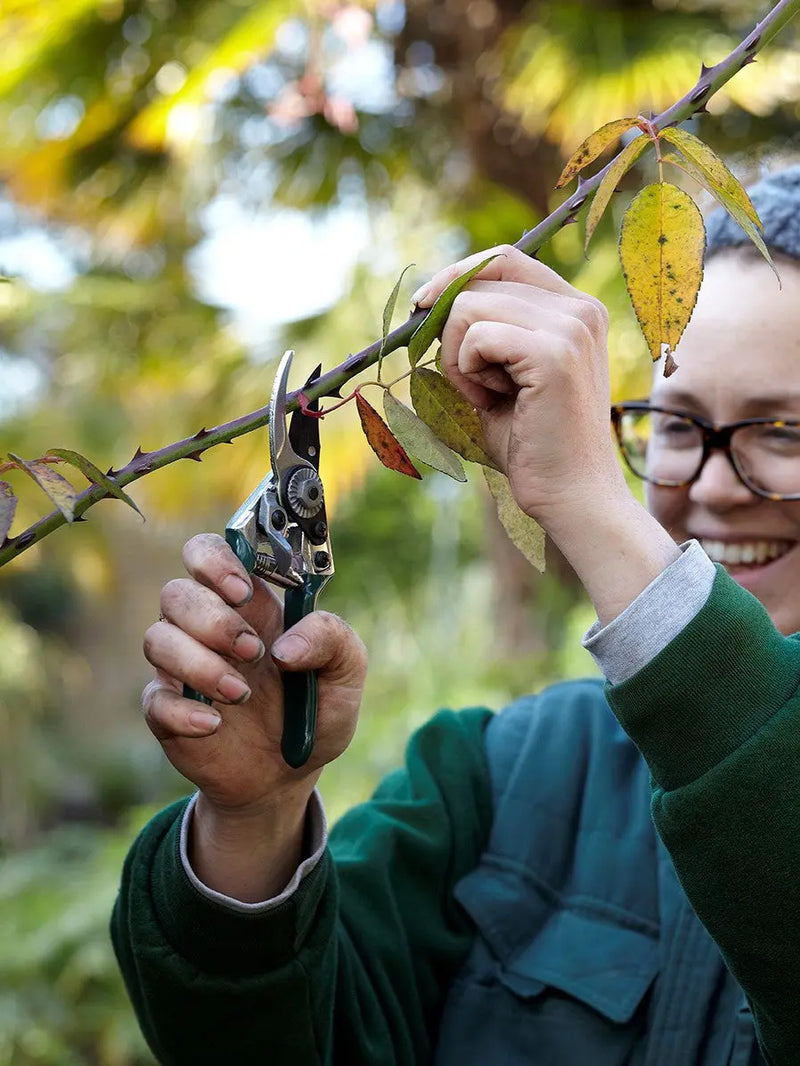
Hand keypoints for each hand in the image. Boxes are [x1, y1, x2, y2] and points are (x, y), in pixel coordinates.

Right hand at [142, 533, 366, 813]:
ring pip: (157, 639)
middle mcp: (207, 627)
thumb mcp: (346, 672)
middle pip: (177, 593)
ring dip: (199, 664)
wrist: (290, 776)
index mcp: (249, 604)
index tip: (242, 591)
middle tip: (253, 652)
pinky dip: (183, 711)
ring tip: (240, 695)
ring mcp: (182, 668)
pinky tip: (215, 726)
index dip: (214, 560)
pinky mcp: (168, 711)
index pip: (208, 552)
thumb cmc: (315, 710)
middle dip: (214, 620)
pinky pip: (154, 699)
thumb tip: (287, 646)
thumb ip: (332, 638)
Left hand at [418, 245, 679, 622]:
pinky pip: (474, 337)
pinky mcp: (554, 353)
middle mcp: (580, 308)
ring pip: (468, 307)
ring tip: (488, 397)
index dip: (455, 275)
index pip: (502, 259)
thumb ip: (479, 334)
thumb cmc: (531, 446)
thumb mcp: (501, 377)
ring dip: (459, 358)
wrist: (570, 497)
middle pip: (479, 280)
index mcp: (576, 309)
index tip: (422, 305)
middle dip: (451, 330)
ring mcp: (571, 327)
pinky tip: (493, 403)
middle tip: (471, 383)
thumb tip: (429, 301)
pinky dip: (466, 373)